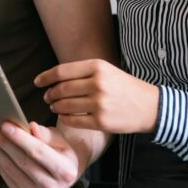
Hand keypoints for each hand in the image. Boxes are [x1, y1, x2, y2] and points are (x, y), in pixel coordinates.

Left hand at [0, 121, 79, 187]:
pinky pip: (6, 176)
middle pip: (21, 161)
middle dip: (1, 142)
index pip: (38, 152)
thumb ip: (46, 134)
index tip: (4, 125)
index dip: (20, 138)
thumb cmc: (60, 150)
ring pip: (10, 169)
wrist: (64, 174)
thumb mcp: (60, 139)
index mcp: (66, 172)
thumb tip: (31, 127)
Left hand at [36, 59, 158, 133]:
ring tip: (54, 106)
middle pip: (62, 89)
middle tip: (46, 97)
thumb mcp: (106, 70)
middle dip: (50, 94)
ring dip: (56, 106)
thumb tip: (54, 77)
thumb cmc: (124, 86)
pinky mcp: (102, 121)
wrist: (150, 106)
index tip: (37, 82)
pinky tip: (64, 117)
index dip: (45, 77)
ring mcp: (100, 103)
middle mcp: (97, 83)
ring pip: (66, 105)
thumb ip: (82, 71)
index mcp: (97, 66)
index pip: (62, 71)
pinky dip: (65, 119)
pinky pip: (74, 120)